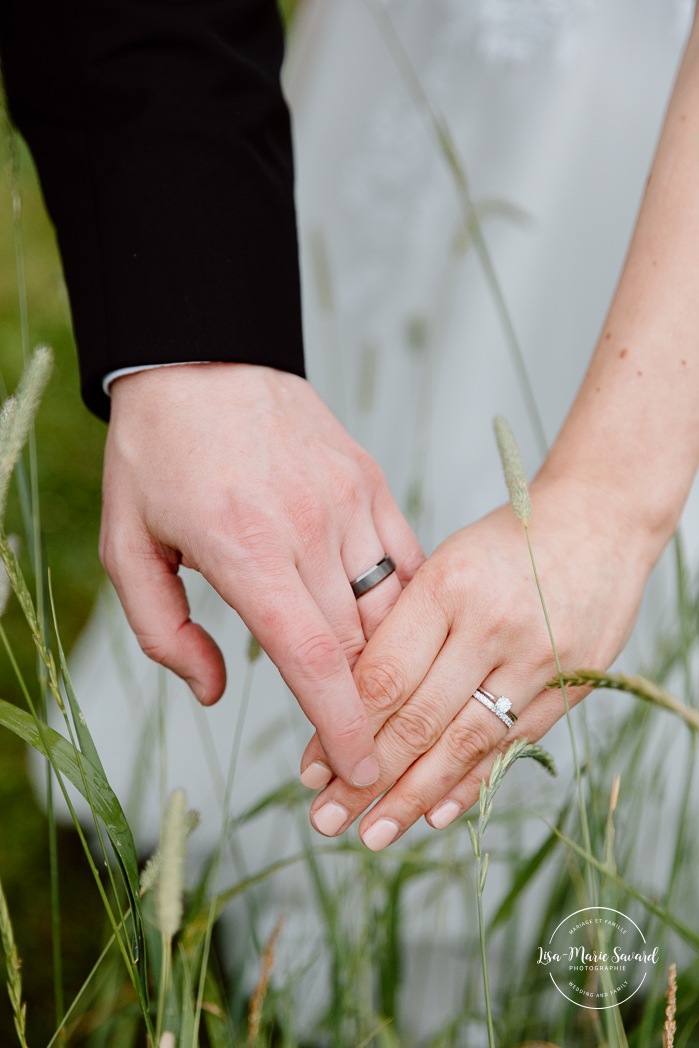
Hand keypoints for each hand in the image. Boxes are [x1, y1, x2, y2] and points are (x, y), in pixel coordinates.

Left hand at [100, 363, 423, 786]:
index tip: (359, 770)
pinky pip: (406, 560)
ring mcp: (347, 500)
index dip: (341, 723)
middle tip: (352, 752)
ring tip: (375, 700)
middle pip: (359, 644)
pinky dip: (406, 606)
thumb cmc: (157, 454)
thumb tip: (214, 688)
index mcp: (243, 548)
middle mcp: (307, 526)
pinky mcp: (368, 481)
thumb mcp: (126, 546)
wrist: (202, 358)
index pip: (312, 655)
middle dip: (363, 709)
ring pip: (391, 607)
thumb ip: (163, 631)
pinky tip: (399, 634)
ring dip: (387, 662)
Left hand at [301, 473, 655, 846]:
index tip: (312, 770)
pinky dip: (472, 782)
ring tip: (373, 834)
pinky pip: (513, 744)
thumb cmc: (506, 541)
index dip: (341, 730)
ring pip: (463, 742)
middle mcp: (490, 624)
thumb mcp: (445, 562)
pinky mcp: (572, 682)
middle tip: (326, 818)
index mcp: (447, 585)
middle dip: (366, 780)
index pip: (383, 676)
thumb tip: (351, 700)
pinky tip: (435, 813)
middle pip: (417, 719)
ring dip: (413, 797)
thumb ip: (404, 625)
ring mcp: (537, 657)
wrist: (600, 520)